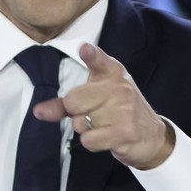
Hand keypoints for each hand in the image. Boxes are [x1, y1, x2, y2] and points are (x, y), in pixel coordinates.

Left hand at [33, 43, 173, 169]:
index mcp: (112, 72)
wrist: (151, 135)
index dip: (91, 55)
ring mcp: (124, 110)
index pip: (99, 60)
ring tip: (105, 125)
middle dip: (76, 113)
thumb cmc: (117, 110)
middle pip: (73, 101)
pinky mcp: (125, 132)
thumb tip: (38, 111)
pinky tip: (107, 137)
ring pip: (79, 123)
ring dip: (86, 129)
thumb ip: (64, 102)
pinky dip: (92, 142)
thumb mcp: (94, 98)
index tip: (85, 49)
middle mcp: (119, 87)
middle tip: (94, 112)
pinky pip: (88, 139)